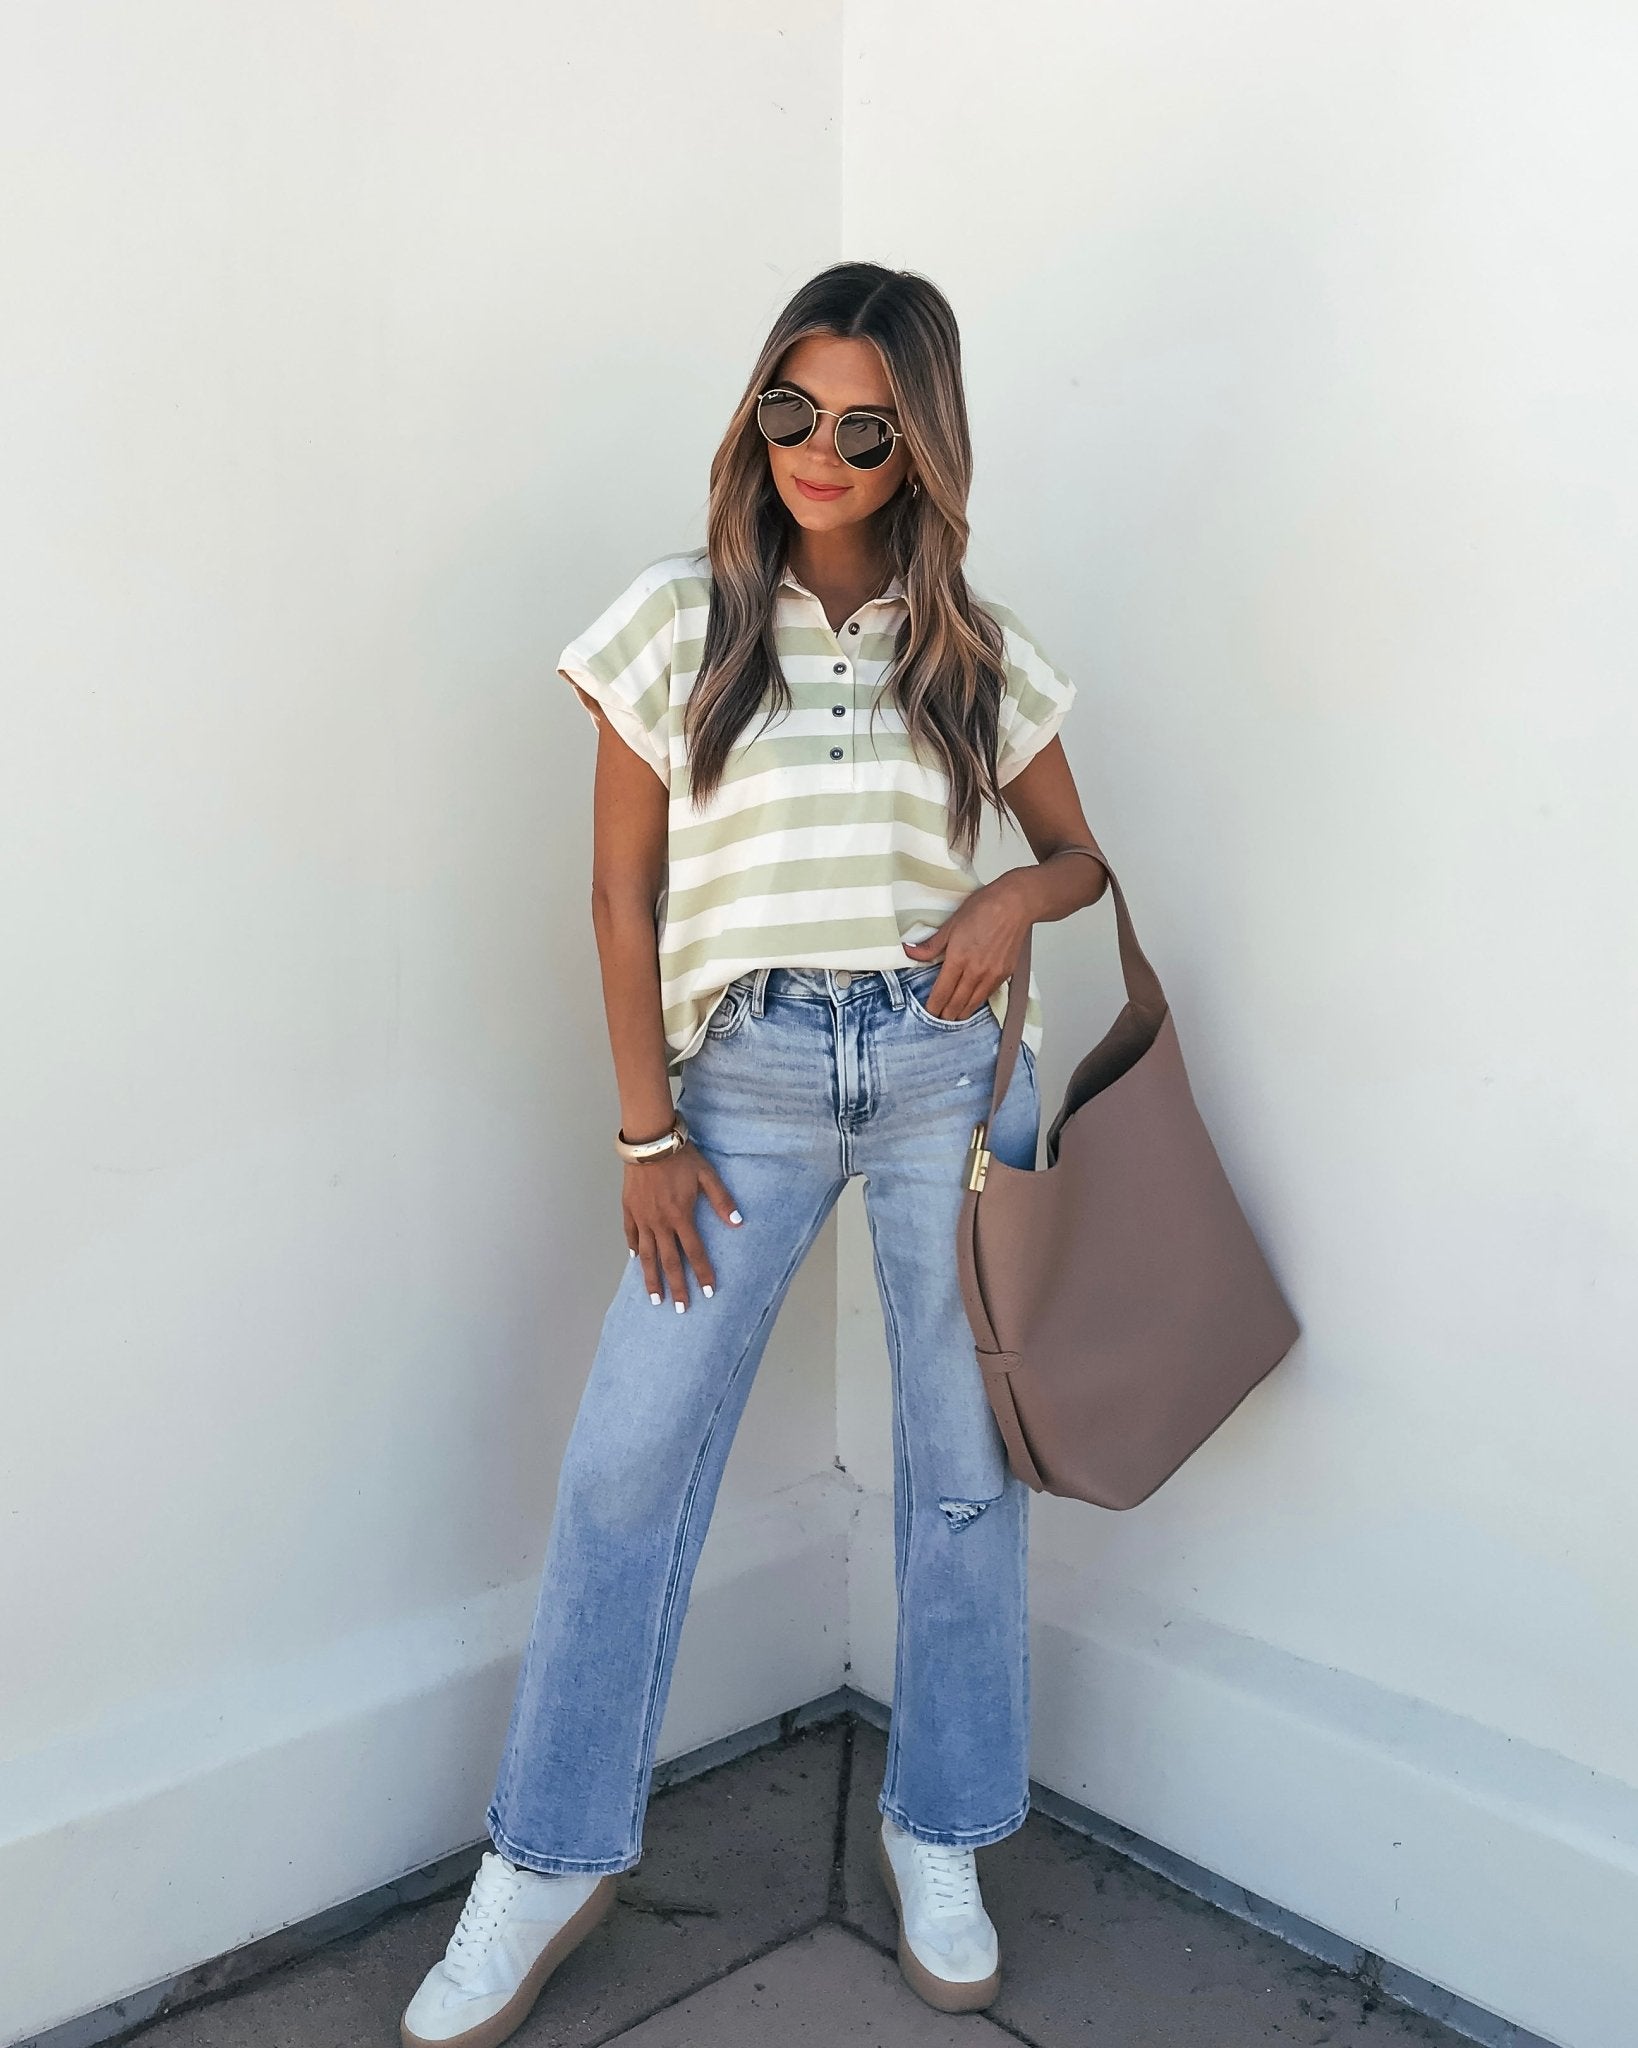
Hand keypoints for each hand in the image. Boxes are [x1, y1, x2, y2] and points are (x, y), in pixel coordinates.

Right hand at [623, 1142, 742, 1310]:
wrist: (649, 1142)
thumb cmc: (681, 1157)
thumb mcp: (707, 1175)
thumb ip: (722, 1200)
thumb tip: (738, 1223)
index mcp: (681, 1216)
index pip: (694, 1252)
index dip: (702, 1273)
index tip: (708, 1292)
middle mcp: (660, 1223)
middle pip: (669, 1261)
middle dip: (677, 1287)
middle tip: (680, 1308)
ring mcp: (642, 1217)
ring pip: (646, 1255)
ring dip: (651, 1278)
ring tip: (655, 1298)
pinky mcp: (629, 1209)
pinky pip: (630, 1234)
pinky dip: (633, 1248)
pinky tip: (634, 1260)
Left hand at [900, 872, 1033, 1019]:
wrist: (1015, 905)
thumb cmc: (984, 908)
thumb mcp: (951, 924)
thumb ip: (931, 945)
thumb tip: (910, 952)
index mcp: (958, 959)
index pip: (942, 992)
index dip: (934, 1006)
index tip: (928, 1012)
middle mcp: (975, 971)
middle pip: (957, 1003)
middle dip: (946, 1015)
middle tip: (939, 1019)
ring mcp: (992, 974)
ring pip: (974, 1003)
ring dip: (962, 1012)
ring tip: (954, 1017)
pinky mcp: (1005, 974)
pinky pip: (988, 994)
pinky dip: (978, 1001)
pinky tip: (972, 1003)